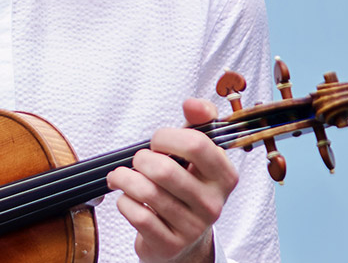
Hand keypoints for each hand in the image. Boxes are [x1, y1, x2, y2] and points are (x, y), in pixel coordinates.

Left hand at [105, 98, 237, 262]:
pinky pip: (136, 214)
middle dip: (141, 159)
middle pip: (164, 169)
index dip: (167, 136)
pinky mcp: (170, 244)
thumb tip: (193, 103)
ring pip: (146, 192)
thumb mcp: (197, 155)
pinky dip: (123, 201)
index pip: (196, 144)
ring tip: (123, 177)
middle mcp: (213, 203)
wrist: (185, 241)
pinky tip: (127, 198)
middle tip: (139, 161)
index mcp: (224, 176)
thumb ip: (198, 122)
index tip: (158, 142)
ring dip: (125, 178)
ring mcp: (193, 226)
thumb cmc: (187, 188)